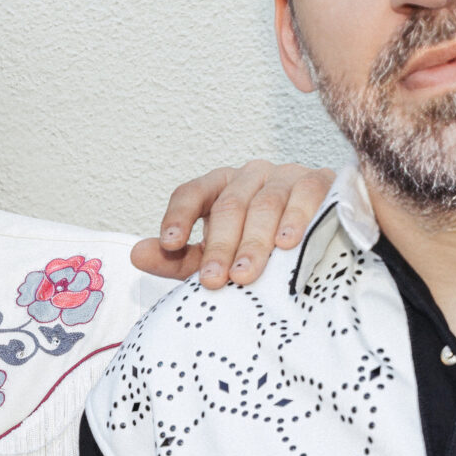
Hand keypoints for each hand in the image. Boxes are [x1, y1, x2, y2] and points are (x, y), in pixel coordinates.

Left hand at [133, 161, 336, 289]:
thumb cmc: (259, 250)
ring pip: (265, 204)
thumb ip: (177, 259)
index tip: (170, 245)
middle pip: (228, 206)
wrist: (319, 242)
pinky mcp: (319, 182)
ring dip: (254, 242)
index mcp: (219, 188)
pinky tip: (288, 244)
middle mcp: (249, 176)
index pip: (191, 193)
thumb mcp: (215, 258)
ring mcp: (285, 175)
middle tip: (214, 280)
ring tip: (245, 274)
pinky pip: (305, 195)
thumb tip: (136, 254)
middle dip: (220, 246)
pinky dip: (296, 219)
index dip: (178, 216)